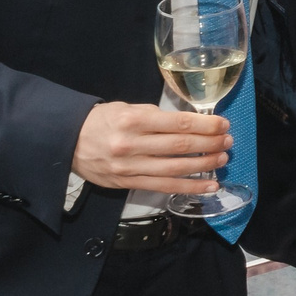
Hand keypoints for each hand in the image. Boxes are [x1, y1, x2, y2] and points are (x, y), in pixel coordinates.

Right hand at [71, 101, 231, 193]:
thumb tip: (190, 123)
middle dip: (210, 144)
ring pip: (176, 169)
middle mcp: (132, 144)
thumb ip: (156, 115)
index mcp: (133, 120)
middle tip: (228, 141)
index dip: (206, 126)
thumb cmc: (101, 121)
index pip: (179, 124)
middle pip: (181, 146)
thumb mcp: (126, 108)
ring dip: (204, 165)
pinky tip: (209, 185)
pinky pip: (164, 187)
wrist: (67, 142)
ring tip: (222, 159)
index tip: (223, 125)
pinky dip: (190, 187)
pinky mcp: (128, 183)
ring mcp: (130, 167)